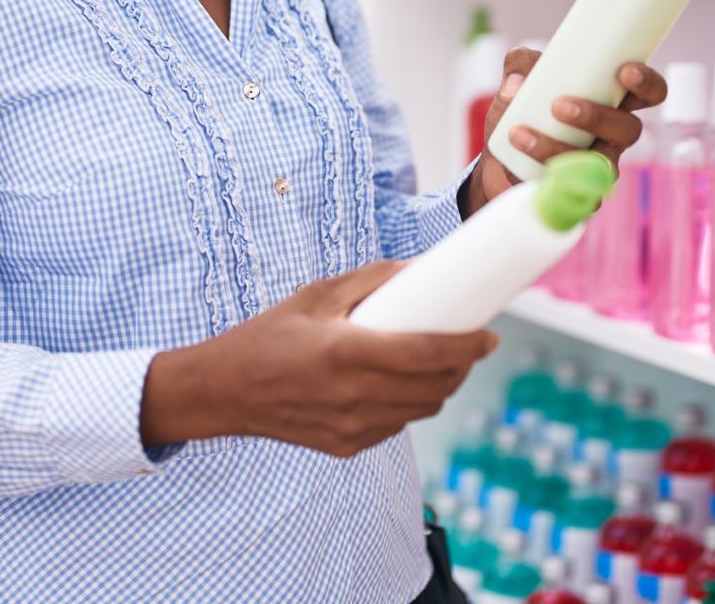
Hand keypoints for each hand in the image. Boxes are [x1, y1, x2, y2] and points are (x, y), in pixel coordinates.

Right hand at [140, 261, 497, 456]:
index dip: (468, 347)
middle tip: (468, 345)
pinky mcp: (347, 446)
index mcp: (346, 353)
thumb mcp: (317, 295)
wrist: (225, 390)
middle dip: (462, 366)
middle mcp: (354, 396)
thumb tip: (420, 268)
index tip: (489, 336)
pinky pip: (396, 425)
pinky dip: (409, 404)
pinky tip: (400, 383)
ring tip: (440, 362)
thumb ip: (371, 281)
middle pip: (435, 388)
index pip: (428, 355)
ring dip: (440, 387)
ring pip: (422, 410)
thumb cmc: (269, 335)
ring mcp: (352, 427)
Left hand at [461, 48, 666, 215]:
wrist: (502, 159)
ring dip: (556, 147)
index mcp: (612, 101)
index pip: (649, 93)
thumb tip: (516, 82)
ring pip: (599, 164)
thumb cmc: (524, 110)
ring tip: (519, 133)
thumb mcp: (519, 79)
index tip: (625, 71)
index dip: (647, 83)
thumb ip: (519, 64)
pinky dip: (542, 175)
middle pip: (630, 130)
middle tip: (559, 105)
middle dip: (598, 117)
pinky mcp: (580, 196)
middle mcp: (613, 136)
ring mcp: (600, 168)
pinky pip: (572, 192)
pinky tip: (518, 164)